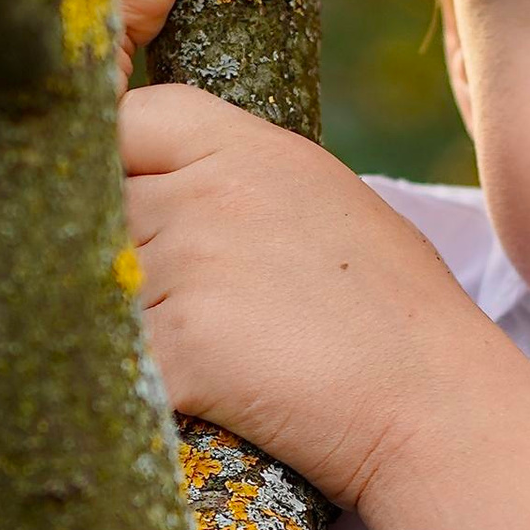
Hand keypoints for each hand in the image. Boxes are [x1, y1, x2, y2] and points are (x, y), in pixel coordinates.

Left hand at [121, 90, 529, 529]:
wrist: (437, 409)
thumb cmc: (389, 316)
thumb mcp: (320, 203)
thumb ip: (232, 180)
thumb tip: (145, 185)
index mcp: (245, 148)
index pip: (125, 120)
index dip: (113, 165)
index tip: (132, 210)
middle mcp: (207, 193)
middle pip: (94, 207)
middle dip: (111, 256)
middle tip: (157, 304)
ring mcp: (187, 267)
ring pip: (91, 284)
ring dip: (114, 321)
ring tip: (182, 358)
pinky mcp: (177, 348)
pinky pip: (108, 357)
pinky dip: (130, 382)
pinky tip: (180, 399)